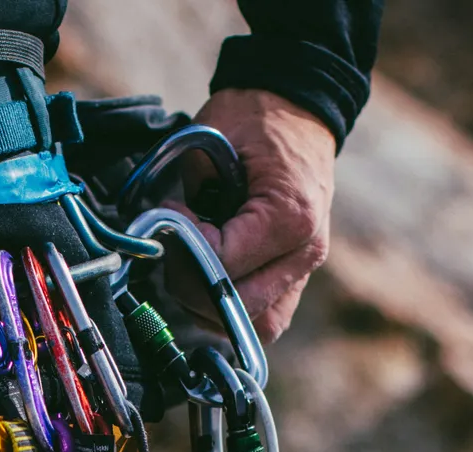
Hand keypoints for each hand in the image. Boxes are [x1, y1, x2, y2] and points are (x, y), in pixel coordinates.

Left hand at [192, 88, 336, 339]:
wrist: (295, 105)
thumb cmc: (254, 118)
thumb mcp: (211, 143)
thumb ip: (189, 198)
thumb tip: (167, 239)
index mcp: (291, 218)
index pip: (223, 266)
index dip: (184, 249)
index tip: (172, 216)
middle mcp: (306, 252)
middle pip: (239, 308)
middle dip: (192, 285)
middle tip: (176, 247)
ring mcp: (305, 267)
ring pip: (258, 326)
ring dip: (213, 306)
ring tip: (194, 263)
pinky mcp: (296, 275)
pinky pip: (266, 315)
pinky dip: (233, 308)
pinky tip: (210, 277)